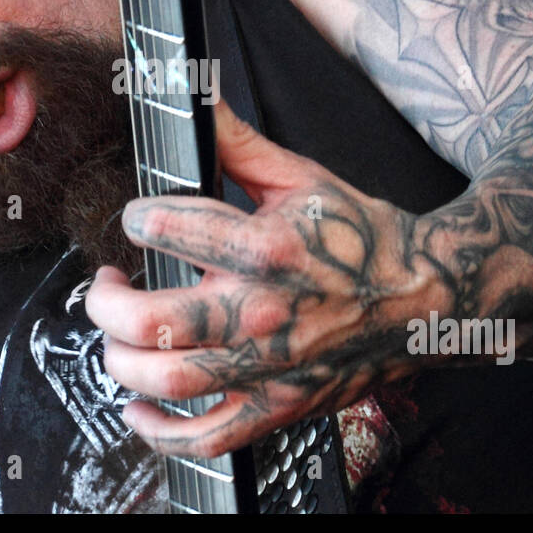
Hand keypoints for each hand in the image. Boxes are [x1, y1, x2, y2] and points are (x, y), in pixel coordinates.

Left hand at [85, 99, 435, 458]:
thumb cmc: (361, 237)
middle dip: (105, 301)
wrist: (426, 298)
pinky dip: (162, 432)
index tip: (136, 220)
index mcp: (266, 246)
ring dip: (121, 360)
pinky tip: (139, 410)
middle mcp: (262, 311)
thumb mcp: (300, 177)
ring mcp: (268, 365)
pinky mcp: (277, 404)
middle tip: (106, 285)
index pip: (165, 227)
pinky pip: (208, 436)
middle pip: (149, 319)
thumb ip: (237, 142)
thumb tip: (198, 95)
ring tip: (117, 338)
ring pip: (167, 378)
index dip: (136, 219)